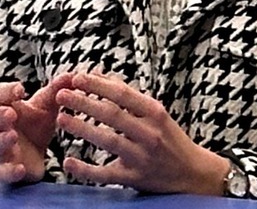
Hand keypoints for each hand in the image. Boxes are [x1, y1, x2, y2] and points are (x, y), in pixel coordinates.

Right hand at [0, 80, 58, 183]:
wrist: (34, 155)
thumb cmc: (35, 124)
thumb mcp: (47, 106)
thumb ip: (56, 91)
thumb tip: (72, 75)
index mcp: (5, 106)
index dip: (8, 91)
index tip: (21, 89)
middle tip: (11, 114)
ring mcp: (0, 149)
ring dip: (1, 140)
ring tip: (13, 136)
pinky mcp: (4, 170)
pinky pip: (2, 172)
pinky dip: (9, 171)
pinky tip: (20, 168)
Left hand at [52, 71, 230, 194]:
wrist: (194, 174)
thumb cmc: (171, 139)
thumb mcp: (156, 112)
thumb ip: (129, 97)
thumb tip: (99, 76)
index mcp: (154, 113)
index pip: (122, 94)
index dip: (97, 85)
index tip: (77, 78)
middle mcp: (149, 134)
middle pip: (112, 115)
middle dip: (84, 103)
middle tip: (62, 94)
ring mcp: (142, 158)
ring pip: (108, 141)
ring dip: (82, 129)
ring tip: (62, 118)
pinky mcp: (135, 179)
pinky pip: (107, 174)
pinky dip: (86, 170)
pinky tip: (69, 162)